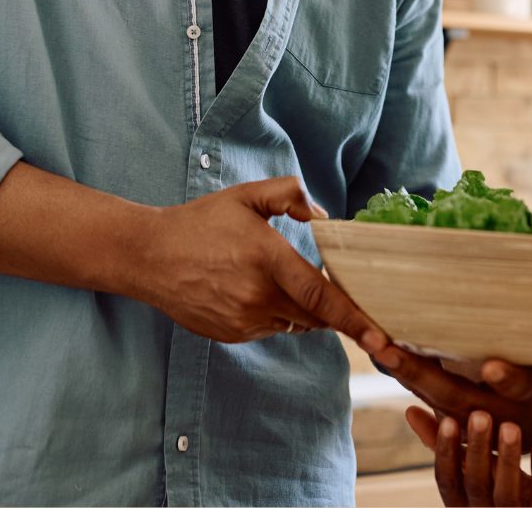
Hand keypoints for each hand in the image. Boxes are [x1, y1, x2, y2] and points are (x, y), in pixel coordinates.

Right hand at [136, 177, 386, 347]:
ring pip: (296, 322)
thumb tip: (324, 215)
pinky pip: (273, 328)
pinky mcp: (232, 334)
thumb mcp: (247, 195)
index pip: (320, 295)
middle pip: (315, 314)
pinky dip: (280, 314)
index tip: (382, 338)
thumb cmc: (202, 221)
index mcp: (267, 258)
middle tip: (353, 295)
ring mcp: (243, 320)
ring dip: (307, 309)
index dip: (354, 318)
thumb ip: (290, 194)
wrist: (149, 256)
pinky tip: (263, 290)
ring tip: (292, 280)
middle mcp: (257, 296)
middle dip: (337, 309)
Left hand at [378, 296, 531, 447]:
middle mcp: (486, 406)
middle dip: (422, 368)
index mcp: (521, 395)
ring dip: (397, 366)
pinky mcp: (437, 401)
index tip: (491, 364)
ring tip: (372, 339)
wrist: (524, 434)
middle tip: (395, 345)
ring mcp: (458, 407)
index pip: (513, 387)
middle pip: (451, 391)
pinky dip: (391, 369)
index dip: (504, 378)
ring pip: (423, 389)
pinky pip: (409, 387)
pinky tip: (368, 344)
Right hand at [406, 410, 531, 506]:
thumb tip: (409, 410)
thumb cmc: (489, 478)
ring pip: (506, 494)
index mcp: (459, 501)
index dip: (446, 452)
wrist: (531, 504)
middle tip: (481, 415)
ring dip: (508, 458)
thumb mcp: (464, 463)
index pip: (446, 480)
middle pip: (476, 484)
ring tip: (510, 426)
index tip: (449, 420)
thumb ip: (438, 441)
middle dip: (478, 449)